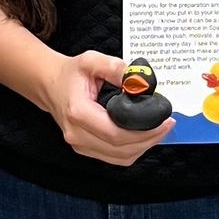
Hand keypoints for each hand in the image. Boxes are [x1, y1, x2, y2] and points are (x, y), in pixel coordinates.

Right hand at [44, 50, 172, 165]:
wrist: (50, 85)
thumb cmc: (71, 74)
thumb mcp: (91, 60)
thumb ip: (115, 67)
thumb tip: (139, 80)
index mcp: (79, 113)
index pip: (116, 133)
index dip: (145, 131)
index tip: (164, 120)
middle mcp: (77, 134)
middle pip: (122, 149)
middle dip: (150, 139)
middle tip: (168, 124)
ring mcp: (80, 145)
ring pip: (120, 157)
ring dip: (144, 147)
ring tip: (160, 130)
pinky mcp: (85, 149)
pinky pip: (115, 157)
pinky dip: (133, 150)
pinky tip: (145, 137)